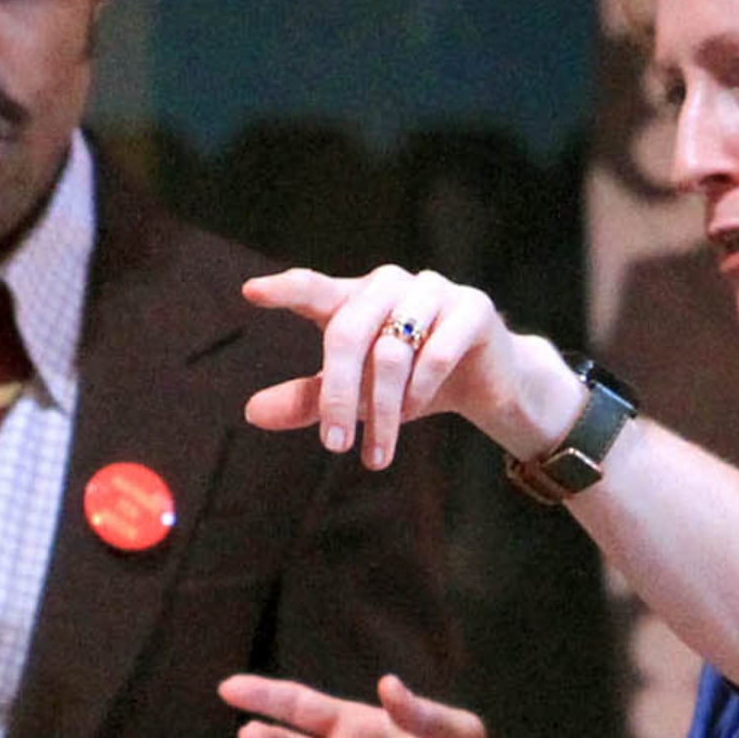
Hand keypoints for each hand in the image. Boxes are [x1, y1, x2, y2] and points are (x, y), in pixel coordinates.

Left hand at [238, 265, 543, 468]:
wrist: (487, 383)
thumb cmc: (409, 382)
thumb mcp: (355, 395)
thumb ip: (308, 399)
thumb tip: (252, 412)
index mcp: (355, 298)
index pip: (314, 288)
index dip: (285, 290)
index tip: (251, 292)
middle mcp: (390, 285)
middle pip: (348, 333)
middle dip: (338, 396)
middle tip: (333, 448)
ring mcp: (433, 291)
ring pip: (392, 351)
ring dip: (382, 409)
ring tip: (378, 452)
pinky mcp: (472, 308)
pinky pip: (437, 352)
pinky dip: (420, 392)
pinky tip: (414, 413)